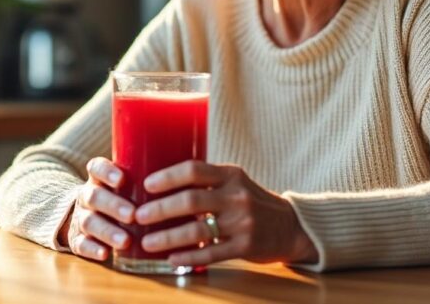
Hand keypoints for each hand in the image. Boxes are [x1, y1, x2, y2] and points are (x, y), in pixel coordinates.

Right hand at [58, 157, 135, 261]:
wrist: (82, 214)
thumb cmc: (115, 197)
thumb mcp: (121, 184)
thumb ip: (139, 176)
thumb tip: (181, 164)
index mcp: (97, 179)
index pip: (96, 167)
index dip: (107, 172)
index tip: (121, 179)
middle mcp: (86, 196)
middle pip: (94, 197)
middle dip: (113, 205)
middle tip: (131, 214)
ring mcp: (79, 218)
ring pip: (89, 222)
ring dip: (107, 231)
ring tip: (125, 240)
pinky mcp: (76, 239)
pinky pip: (81, 244)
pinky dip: (92, 249)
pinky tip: (105, 254)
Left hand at [134, 161, 316, 267]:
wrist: (290, 226)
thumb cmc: (251, 202)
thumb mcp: (234, 183)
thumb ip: (206, 182)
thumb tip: (161, 184)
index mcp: (230, 175)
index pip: (194, 169)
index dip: (168, 176)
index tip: (147, 184)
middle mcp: (236, 196)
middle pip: (191, 200)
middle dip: (160, 209)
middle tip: (138, 216)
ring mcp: (242, 222)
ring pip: (198, 230)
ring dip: (168, 237)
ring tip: (147, 242)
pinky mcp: (246, 246)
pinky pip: (211, 254)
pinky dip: (188, 257)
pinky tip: (171, 259)